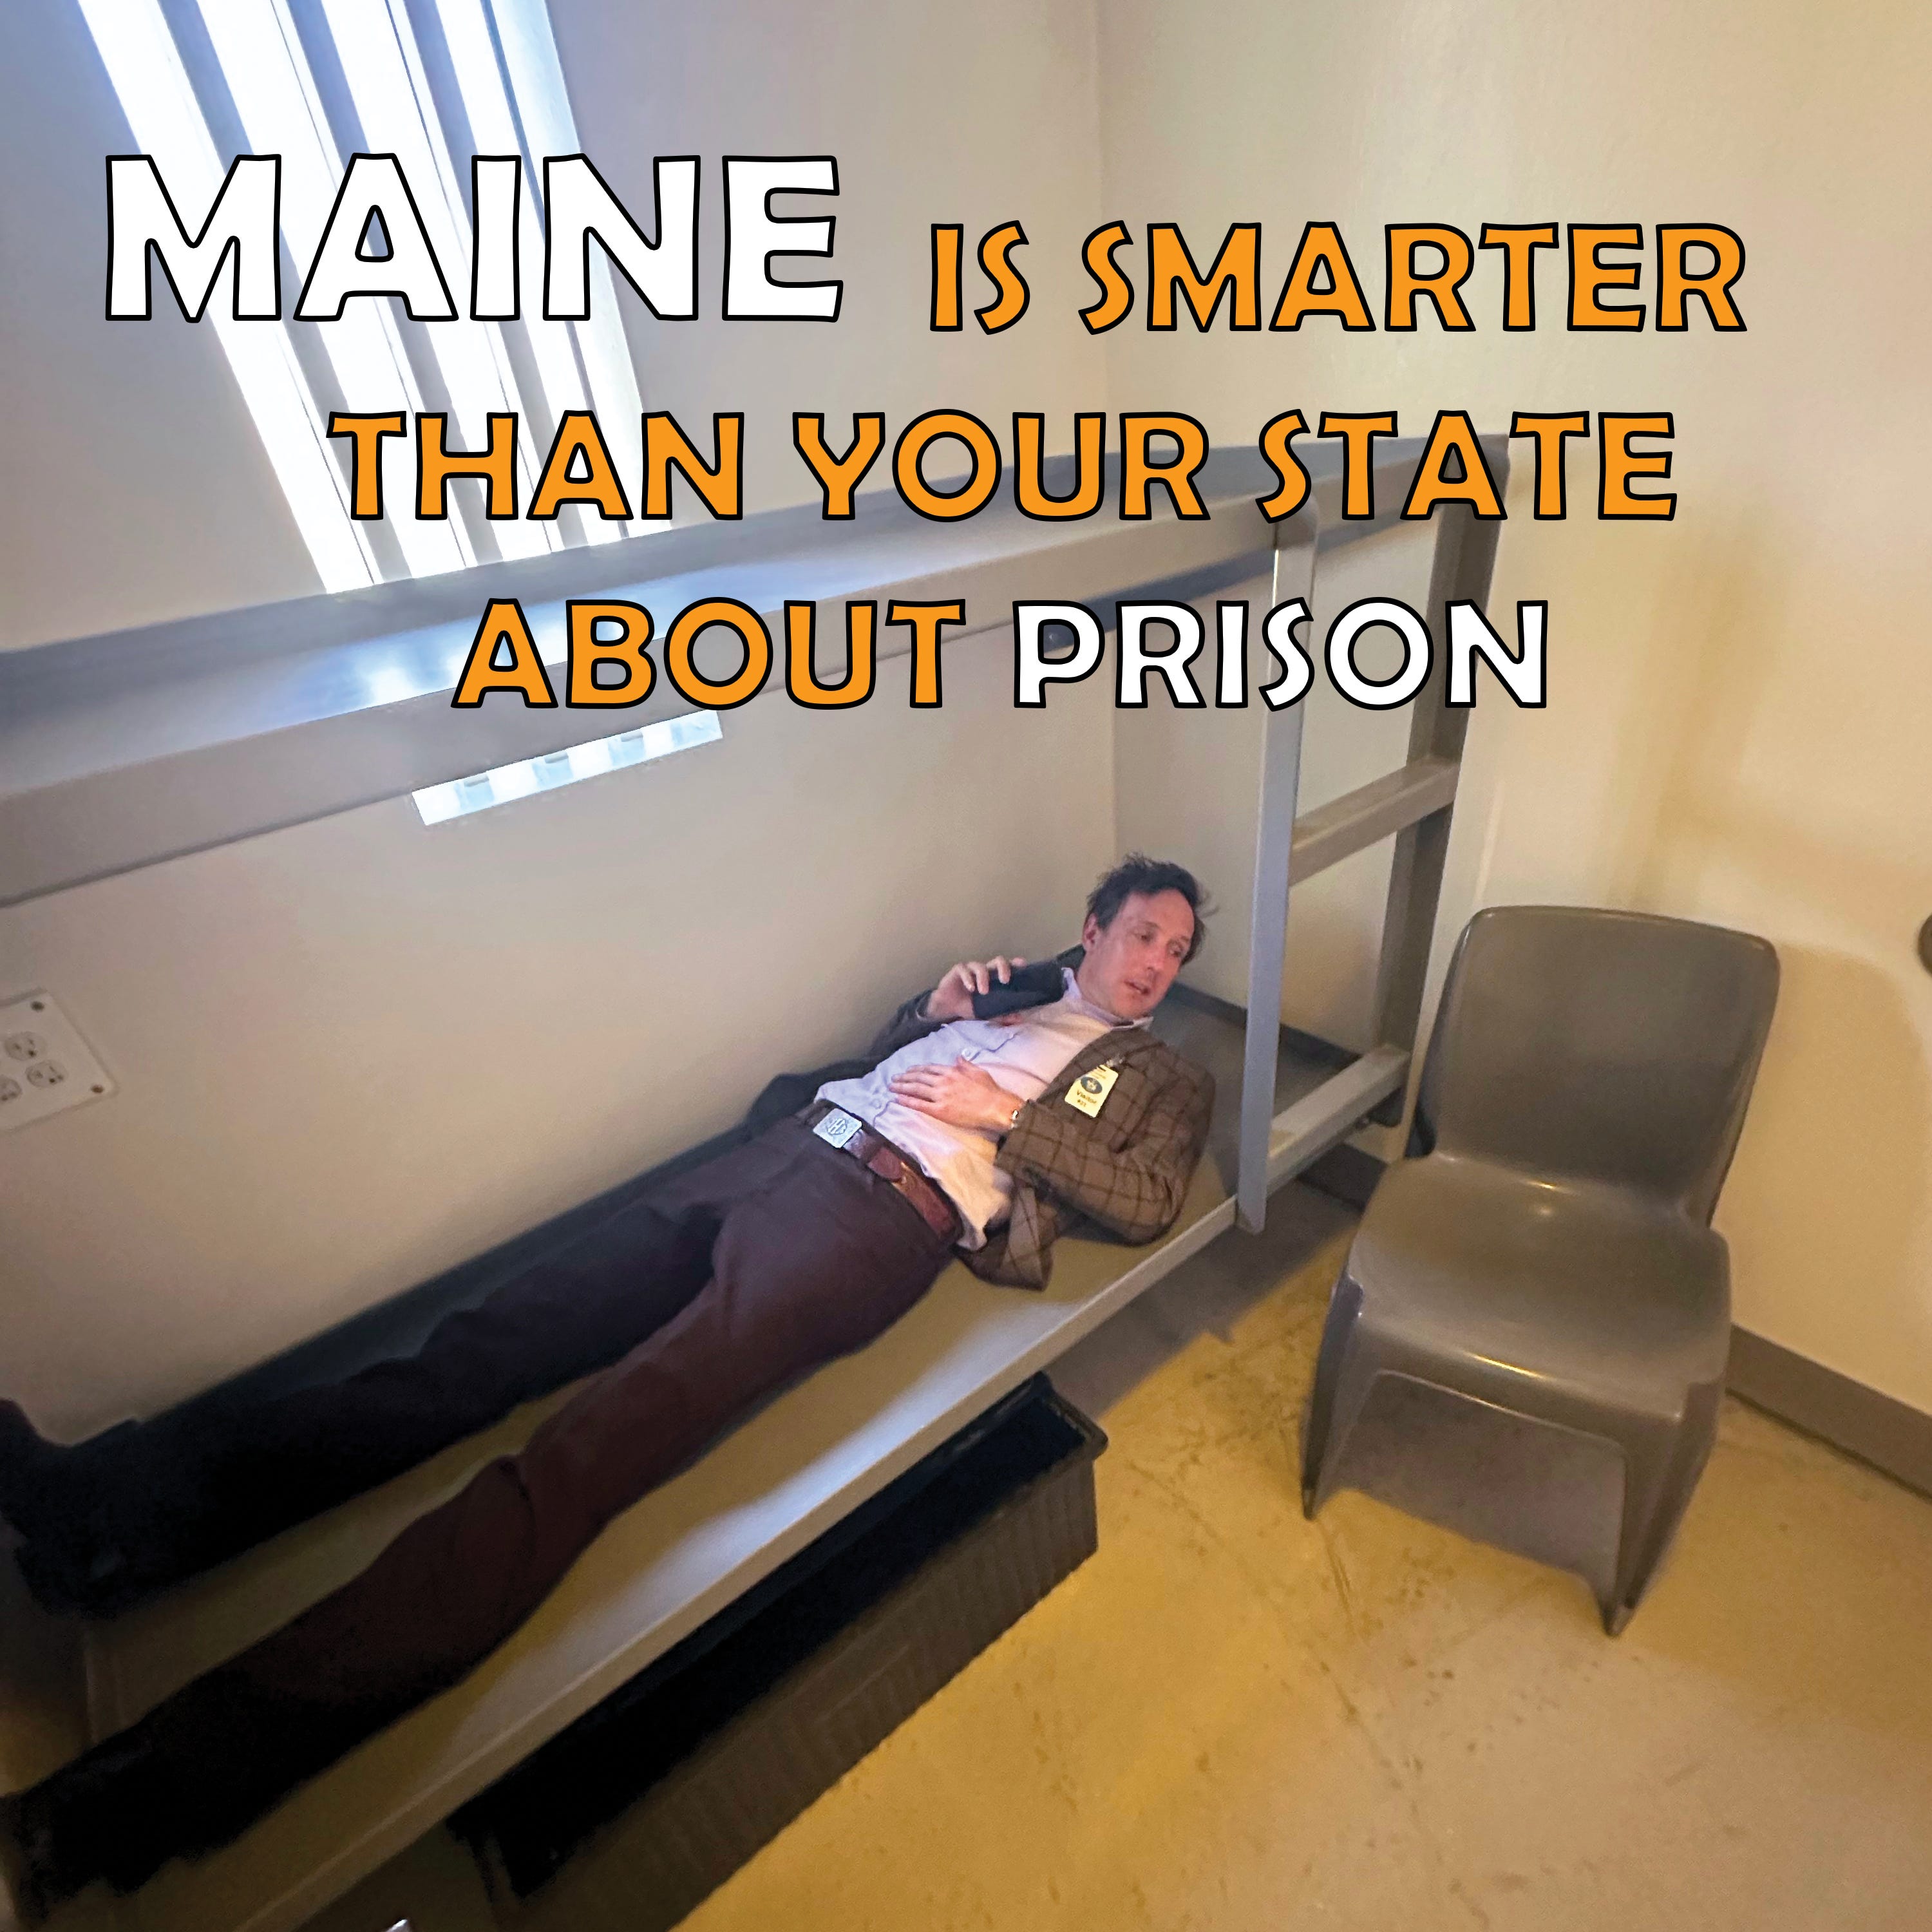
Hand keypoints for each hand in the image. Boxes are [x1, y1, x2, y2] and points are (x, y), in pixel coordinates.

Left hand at [888, 1057, 1021, 1132]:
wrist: (995, 1107)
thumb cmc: (989, 1090)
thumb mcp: (978, 1071)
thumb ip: (965, 1064)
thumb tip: (958, 1057)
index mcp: (952, 1071)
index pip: (929, 1068)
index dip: (917, 1069)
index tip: (908, 1070)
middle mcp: (943, 1081)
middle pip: (919, 1078)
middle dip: (904, 1077)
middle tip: (894, 1078)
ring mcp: (940, 1096)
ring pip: (916, 1089)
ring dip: (902, 1087)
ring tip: (891, 1087)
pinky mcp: (940, 1110)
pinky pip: (920, 1104)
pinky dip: (907, 1101)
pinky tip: (898, 1099)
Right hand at [922, 956, 1027, 1022]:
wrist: (948, 1010)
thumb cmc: (969, 1007)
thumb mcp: (987, 1013)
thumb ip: (1002, 1015)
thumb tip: (1019, 1019)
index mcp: (994, 978)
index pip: (1007, 967)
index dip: (1015, 963)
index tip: (1023, 965)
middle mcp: (985, 971)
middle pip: (997, 961)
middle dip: (1003, 967)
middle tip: (1005, 980)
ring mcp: (971, 969)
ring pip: (980, 966)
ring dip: (983, 977)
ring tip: (983, 992)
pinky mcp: (958, 971)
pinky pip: (964, 970)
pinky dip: (968, 978)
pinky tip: (970, 988)